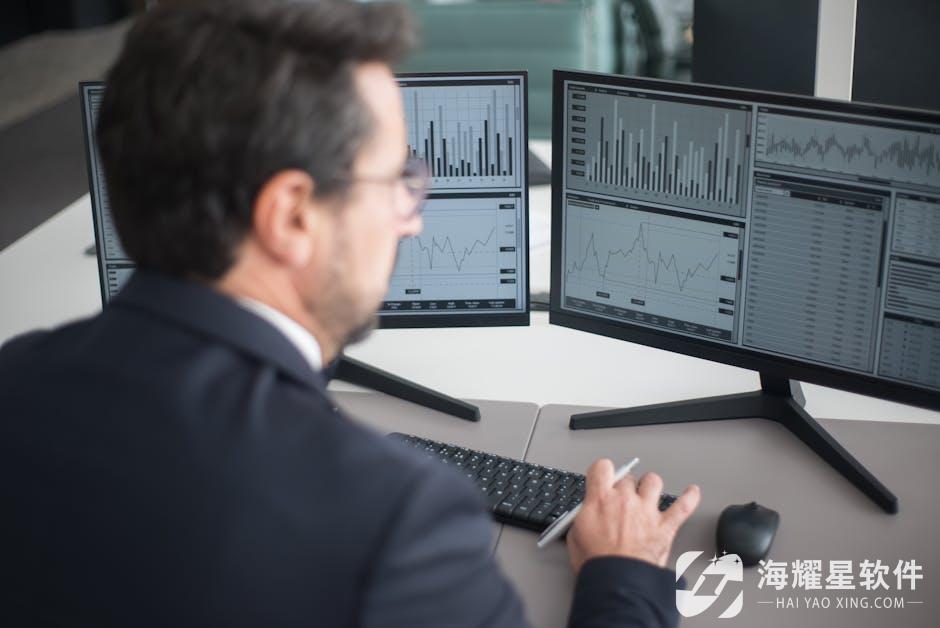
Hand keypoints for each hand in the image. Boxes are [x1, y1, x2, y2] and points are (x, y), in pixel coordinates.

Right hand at [566, 458, 700, 572]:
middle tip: (622, 498)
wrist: (617, 582)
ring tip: (648, 491)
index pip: (602, 467)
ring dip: (650, 485)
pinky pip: (683, 506)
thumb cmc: (597, 563)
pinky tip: (692, 492)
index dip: (602, 471)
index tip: (603, 476)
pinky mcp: (665, 527)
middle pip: (628, 477)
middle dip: (625, 486)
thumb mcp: (576, 535)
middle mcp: (625, 500)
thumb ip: (584, 516)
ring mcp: (647, 512)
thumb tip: (586, 512)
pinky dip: (689, 498)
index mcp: (601, 499)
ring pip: (653, 482)